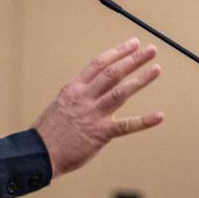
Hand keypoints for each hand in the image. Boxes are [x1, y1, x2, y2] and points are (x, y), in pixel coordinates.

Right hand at [33, 38, 163, 177]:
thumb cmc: (48, 132)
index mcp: (74, 88)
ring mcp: (92, 114)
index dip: (118, 52)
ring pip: (120, 92)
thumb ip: (78, 97)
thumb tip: (94, 89)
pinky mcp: (100, 134)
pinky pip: (125, 126)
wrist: (38, 153)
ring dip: (140, 79)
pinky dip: (144, 121)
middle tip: (150, 50)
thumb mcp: (60, 105)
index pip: (99, 64)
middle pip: (112, 72)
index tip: (133, 44)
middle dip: (133, 59)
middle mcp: (84, 97)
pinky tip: (159, 116)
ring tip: (156, 69)